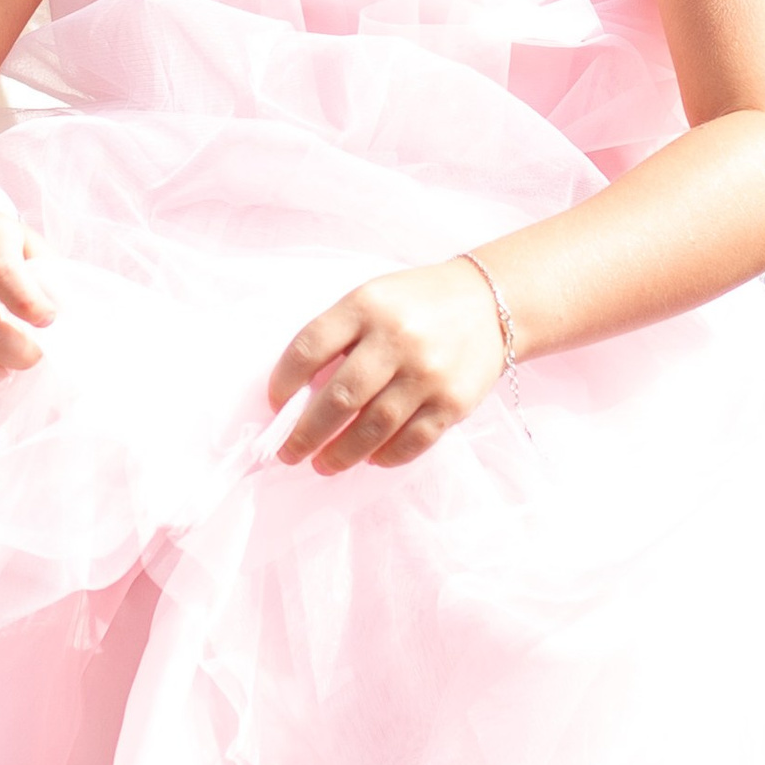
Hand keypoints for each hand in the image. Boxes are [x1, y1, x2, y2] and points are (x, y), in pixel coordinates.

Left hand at [270, 254, 509, 473]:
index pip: (309, 348)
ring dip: (341, 453)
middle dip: (306, 433)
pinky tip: (369, 459)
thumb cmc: (416, 304)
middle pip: (340, 398)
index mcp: (367, 305)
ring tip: (322, 464)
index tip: (275, 406)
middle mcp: (397, 338)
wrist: (490, 303)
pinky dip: (385, 456)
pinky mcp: (453, 402)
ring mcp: (428, 373)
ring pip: (374, 427)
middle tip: (289, 453)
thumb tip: (300, 396)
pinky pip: (412, 441)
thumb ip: (338, 337)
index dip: (284, 382)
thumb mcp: (372, 299)